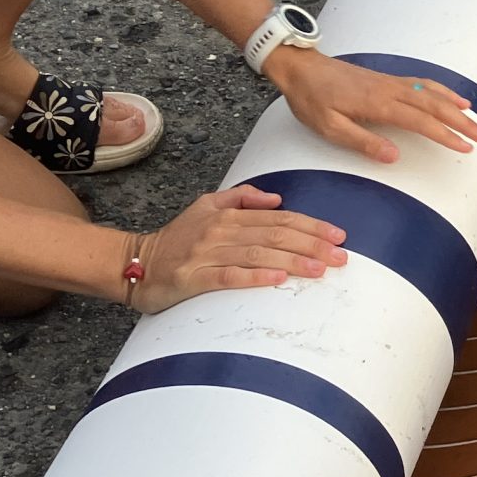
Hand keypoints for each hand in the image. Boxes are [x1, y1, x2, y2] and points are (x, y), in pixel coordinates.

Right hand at [132, 186, 347, 309]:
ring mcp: (206, 253)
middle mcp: (220, 230)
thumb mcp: (206, 207)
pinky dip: (254, 276)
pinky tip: (278, 278)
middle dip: (311, 244)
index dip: (311, 226)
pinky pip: (228, 276)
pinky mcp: (192, 278)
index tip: (338, 235)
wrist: (136, 264)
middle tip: (341, 256)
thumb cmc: (177, 240)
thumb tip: (277, 198)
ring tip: (320, 269)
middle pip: (274, 234)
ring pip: (257, 253)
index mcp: (228, 214)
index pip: (279, 217)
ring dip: (293, 261)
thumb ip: (242, 198)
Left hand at [267, 50, 476, 164]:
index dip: (446, 135)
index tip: (466, 147)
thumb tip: (395, 156)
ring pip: (433, 93)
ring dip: (457, 107)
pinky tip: (453, 98)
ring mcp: (391, 82)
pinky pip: (423, 84)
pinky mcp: (388, 80)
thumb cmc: (312, 100)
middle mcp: (390, 90)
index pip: (422, 121)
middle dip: (463, 123)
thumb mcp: (330, 128)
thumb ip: (363, 142)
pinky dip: (442, 91)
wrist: (301, 69)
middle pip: (435, 106)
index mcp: (378, 104)